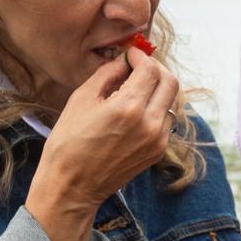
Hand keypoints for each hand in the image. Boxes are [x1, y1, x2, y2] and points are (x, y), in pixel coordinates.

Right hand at [28, 46, 177, 213]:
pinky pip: (166, 120)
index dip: (141, 56)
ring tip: (136, 89)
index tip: (130, 54)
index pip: (150, 69)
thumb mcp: (81, 99)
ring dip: (158, 89)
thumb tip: (124, 60)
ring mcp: (157, 139)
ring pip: (171, 101)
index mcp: (128, 107)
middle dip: (156, 69)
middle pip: (170, 82)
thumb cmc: (69, 142)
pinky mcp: (158, 151)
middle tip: (138, 67)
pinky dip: (156, 108)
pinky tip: (137, 110)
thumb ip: (107, 74)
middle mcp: (149, 122)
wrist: (73, 186)